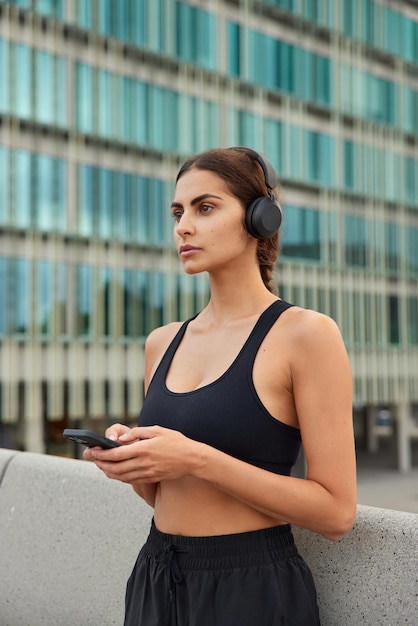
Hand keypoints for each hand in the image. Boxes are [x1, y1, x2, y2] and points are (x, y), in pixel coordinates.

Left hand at [87, 426, 202, 485]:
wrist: (192, 459)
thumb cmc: (176, 441)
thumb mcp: (157, 430)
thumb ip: (138, 432)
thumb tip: (122, 438)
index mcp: (144, 449)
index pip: (117, 454)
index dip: (103, 454)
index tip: (94, 451)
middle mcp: (144, 463)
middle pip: (116, 467)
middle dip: (102, 464)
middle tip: (94, 459)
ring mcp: (147, 473)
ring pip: (121, 476)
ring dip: (108, 472)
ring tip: (101, 466)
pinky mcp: (151, 478)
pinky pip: (131, 480)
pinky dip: (119, 477)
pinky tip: (115, 473)